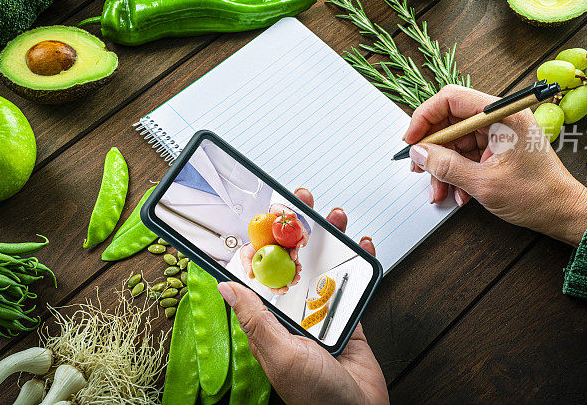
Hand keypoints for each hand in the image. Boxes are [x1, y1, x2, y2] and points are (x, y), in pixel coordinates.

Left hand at [218, 188, 388, 404]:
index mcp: (269, 318)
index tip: (262, 216)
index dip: (261, 243)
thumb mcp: (279, 352)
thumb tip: (224, 285)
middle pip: (293, 261)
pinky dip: (358, 261)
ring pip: (323, 265)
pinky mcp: (348, 317)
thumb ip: (255, 317)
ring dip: (329, 238)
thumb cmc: (314, 396)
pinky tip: (361, 243)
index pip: (259, 272)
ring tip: (334, 216)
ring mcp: (321, 312)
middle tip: (300, 202)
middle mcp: (293, 311)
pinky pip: (352, 282)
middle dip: (296, 230)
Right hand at [240, 241, 302, 295]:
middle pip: (286, 279)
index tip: (285, 289)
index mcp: (267, 275)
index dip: (280, 290)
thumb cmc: (249, 251)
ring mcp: (281, 261)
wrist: (253, 238)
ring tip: (298, 268)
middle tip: (296, 279)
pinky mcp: (285, 252)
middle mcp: (276, 269)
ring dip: (297, 269)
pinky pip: (291, 255)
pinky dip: (294, 256)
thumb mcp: (245, 259)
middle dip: (293, 281)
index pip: (274, 286)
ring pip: (291, 268)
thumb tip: (251, 277)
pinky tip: (295, 257)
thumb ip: (247, 267)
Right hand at [405, 85, 586, 246]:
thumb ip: (447, 166)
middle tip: (418, 168)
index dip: (425, 117)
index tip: (412, 140)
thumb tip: (419, 154)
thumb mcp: (484, 183)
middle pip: (450, 120)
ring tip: (439, 191)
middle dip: (432, 148)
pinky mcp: (497, 147)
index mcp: (502, 114)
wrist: (563, 212)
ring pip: (455, 141)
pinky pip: (466, 154)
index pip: (451, 98)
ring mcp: (498, 132)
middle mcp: (500, 117)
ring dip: (443, 167)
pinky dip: (456, 172)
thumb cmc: (537, 196)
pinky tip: (457, 193)